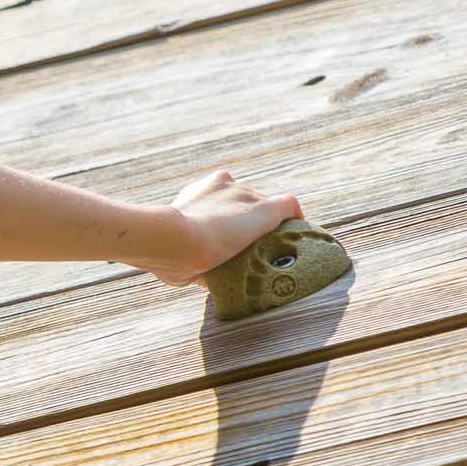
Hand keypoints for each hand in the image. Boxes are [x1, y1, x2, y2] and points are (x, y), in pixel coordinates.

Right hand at [137, 169, 302, 285]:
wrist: (173, 240)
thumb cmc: (167, 253)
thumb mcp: (179, 258)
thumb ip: (195, 262)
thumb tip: (207, 279)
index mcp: (200, 192)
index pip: (222, 199)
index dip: (227, 218)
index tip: (227, 236)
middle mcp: (225, 186)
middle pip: (246, 202)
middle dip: (248, 223)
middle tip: (249, 248)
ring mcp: (246, 196)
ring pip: (266, 207)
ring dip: (269, 226)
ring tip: (275, 249)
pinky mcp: (266, 209)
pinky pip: (288, 206)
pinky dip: (295, 218)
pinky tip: (299, 234)